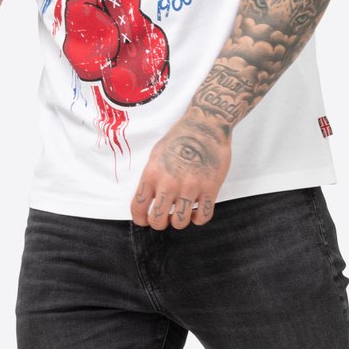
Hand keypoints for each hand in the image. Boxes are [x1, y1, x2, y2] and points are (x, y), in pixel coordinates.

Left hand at [131, 113, 231, 229]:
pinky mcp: (210, 188)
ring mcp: (190, 187)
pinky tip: (198, 210)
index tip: (145, 220)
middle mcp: (169, 183)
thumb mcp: (156, 155)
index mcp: (152, 174)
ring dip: (180, 221)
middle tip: (165, 217)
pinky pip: (203, 216)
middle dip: (160, 223)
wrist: (206, 125)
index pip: (138, 207)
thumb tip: (148, 199)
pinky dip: (199, 218)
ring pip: (180, 222)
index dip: (140, 219)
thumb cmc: (180, 139)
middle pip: (157, 220)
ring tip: (182, 212)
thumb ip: (151, 178)